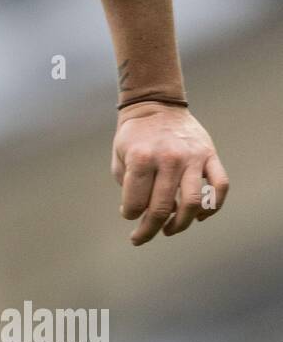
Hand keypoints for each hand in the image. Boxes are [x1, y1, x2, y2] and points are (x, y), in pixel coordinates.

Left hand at [111, 102, 228, 244]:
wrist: (155, 105)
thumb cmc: (134, 137)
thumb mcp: (120, 157)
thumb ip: (129, 187)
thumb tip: (143, 215)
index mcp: (141, 158)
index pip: (136, 203)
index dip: (130, 215)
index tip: (129, 214)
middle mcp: (168, 158)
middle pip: (163, 208)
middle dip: (149, 229)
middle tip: (141, 237)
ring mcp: (192, 157)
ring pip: (193, 203)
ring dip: (181, 224)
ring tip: (168, 230)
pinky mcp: (209, 155)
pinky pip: (220, 186)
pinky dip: (213, 207)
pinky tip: (201, 217)